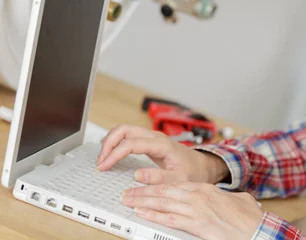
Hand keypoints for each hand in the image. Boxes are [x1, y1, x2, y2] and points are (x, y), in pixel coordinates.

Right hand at [96, 124, 228, 184]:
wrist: (201, 166)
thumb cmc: (192, 172)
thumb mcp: (179, 179)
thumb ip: (159, 179)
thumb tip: (137, 176)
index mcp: (162, 144)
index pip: (131, 143)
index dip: (114, 153)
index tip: (103, 166)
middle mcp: (155, 137)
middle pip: (124, 129)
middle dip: (108, 143)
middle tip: (100, 162)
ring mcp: (151, 137)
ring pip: (124, 130)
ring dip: (110, 142)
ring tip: (103, 160)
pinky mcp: (149, 141)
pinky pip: (128, 136)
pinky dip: (116, 142)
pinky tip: (111, 154)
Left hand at [122, 182, 263, 239]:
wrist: (255, 228)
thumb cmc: (248, 217)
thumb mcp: (239, 200)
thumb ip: (229, 197)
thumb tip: (230, 198)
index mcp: (206, 189)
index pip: (175, 185)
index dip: (156, 185)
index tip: (144, 186)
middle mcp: (199, 196)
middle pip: (165, 191)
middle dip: (144, 192)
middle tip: (127, 193)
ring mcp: (196, 209)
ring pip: (163, 203)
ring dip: (143, 202)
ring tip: (129, 201)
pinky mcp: (197, 224)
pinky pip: (170, 219)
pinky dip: (154, 216)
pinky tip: (142, 214)